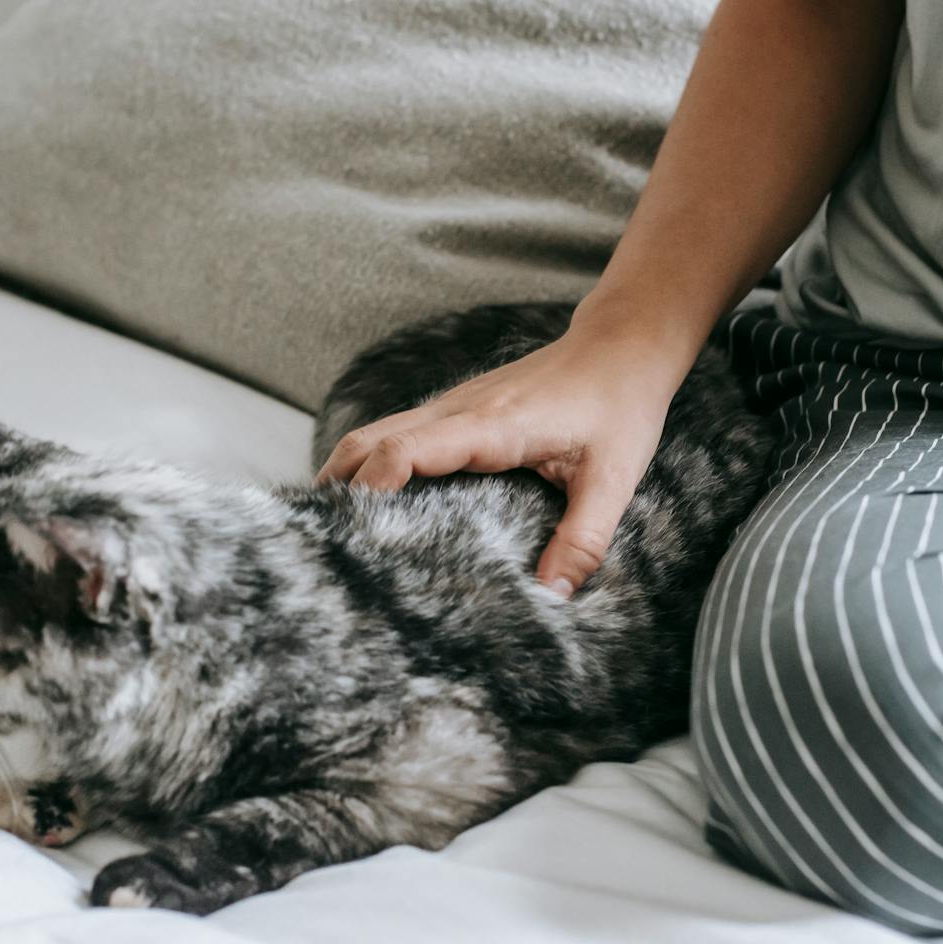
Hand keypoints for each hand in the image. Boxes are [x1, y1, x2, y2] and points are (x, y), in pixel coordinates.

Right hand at [314, 316, 691, 596]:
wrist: (622, 345)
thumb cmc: (620, 405)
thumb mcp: (613, 478)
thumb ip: (582, 539)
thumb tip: (551, 598)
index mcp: (491, 425)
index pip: (405, 450)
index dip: (369, 490)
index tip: (352, 535)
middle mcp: (458, 410)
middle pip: (368, 441)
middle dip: (337, 489)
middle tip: (320, 544)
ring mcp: (452, 405)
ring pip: (374, 433)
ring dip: (346, 474)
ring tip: (331, 530)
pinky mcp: (457, 409)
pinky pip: (396, 433)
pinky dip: (369, 463)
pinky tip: (370, 500)